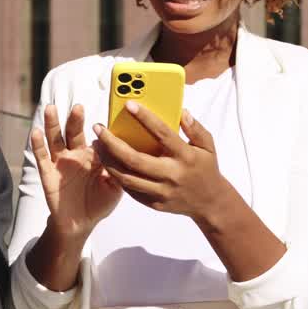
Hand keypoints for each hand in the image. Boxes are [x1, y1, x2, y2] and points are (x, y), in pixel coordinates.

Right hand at [31, 104, 122, 237]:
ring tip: (51, 108)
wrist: (79, 224)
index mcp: (93, 155)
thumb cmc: (99, 203)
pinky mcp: (48, 173)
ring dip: (52, 123)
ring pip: (55, 139)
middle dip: (75, 119)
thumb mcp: (115, 188)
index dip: (100, 129)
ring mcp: (60, 162)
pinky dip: (38, 144)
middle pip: (73, 132)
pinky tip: (36, 132)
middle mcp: (75, 154)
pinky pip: (42, 157)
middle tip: (78, 107)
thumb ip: (120, 170)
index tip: (104, 121)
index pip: (95, 137)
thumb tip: (126, 153)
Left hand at [94, 103, 232, 220]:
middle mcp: (171, 175)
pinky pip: (130, 189)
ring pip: (126, 177)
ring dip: (107, 160)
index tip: (128, 104)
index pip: (163, 134)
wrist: (210, 203)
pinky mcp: (154, 203)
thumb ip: (195, 128)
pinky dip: (116, 175)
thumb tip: (181, 112)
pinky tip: (107, 161)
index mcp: (185, 156)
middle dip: (112, 142)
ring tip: (97, 145)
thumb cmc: (206, 168)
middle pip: (134, 159)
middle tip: (99, 128)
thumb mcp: (208, 146)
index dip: (145, 118)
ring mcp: (161, 191)